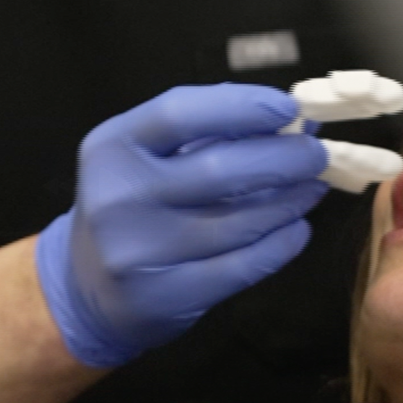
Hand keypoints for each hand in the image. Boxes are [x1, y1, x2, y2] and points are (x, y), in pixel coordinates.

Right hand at [35, 84, 329, 367]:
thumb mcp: (143, 157)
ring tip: (313, 186)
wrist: (86, 289)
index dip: (241, 106)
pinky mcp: (167, 297)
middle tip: (315, 152)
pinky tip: (298, 228)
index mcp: (112, 146)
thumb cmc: (129, 204)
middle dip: (281, 158)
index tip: (288, 107)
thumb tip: (288, 119)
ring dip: (289, 200)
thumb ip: (205, 135)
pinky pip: (241, 267)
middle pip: (219, 169)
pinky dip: (280, 245)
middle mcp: (120, 197)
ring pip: (239, 222)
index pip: (180, 112)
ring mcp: (141, 253)